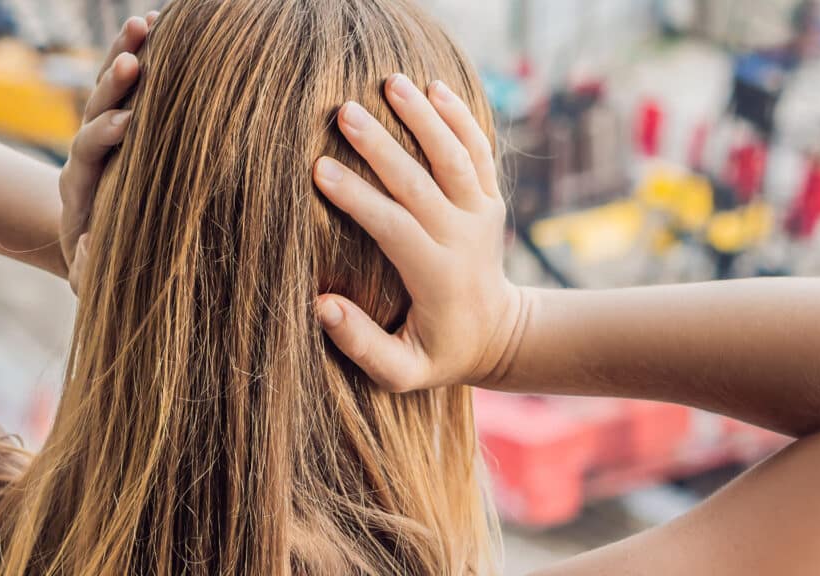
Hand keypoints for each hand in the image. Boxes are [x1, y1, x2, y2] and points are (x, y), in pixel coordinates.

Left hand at [59, 12, 157, 293]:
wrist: (90, 243)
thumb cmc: (99, 264)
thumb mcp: (91, 277)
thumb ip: (88, 269)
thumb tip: (90, 246)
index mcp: (78, 185)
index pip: (86, 151)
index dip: (103, 135)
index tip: (127, 123)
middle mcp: (86, 151)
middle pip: (93, 107)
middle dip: (113, 84)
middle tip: (134, 61)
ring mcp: (103, 132)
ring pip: (110, 87)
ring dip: (127, 53)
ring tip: (148, 23)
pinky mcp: (121, 121)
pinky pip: (130, 85)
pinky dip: (145, 56)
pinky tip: (163, 26)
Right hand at [313, 74, 524, 392]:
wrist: (500, 336)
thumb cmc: (440, 354)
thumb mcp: (401, 372)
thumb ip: (362, 345)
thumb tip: (321, 305)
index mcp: (438, 276)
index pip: (393, 227)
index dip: (357, 198)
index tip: (318, 168)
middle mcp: (463, 237)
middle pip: (421, 183)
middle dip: (381, 146)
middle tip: (343, 111)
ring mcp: (481, 214)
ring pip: (454, 157)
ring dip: (424, 118)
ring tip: (391, 82)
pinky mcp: (489, 200)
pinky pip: (478, 152)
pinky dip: (461, 118)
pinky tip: (435, 88)